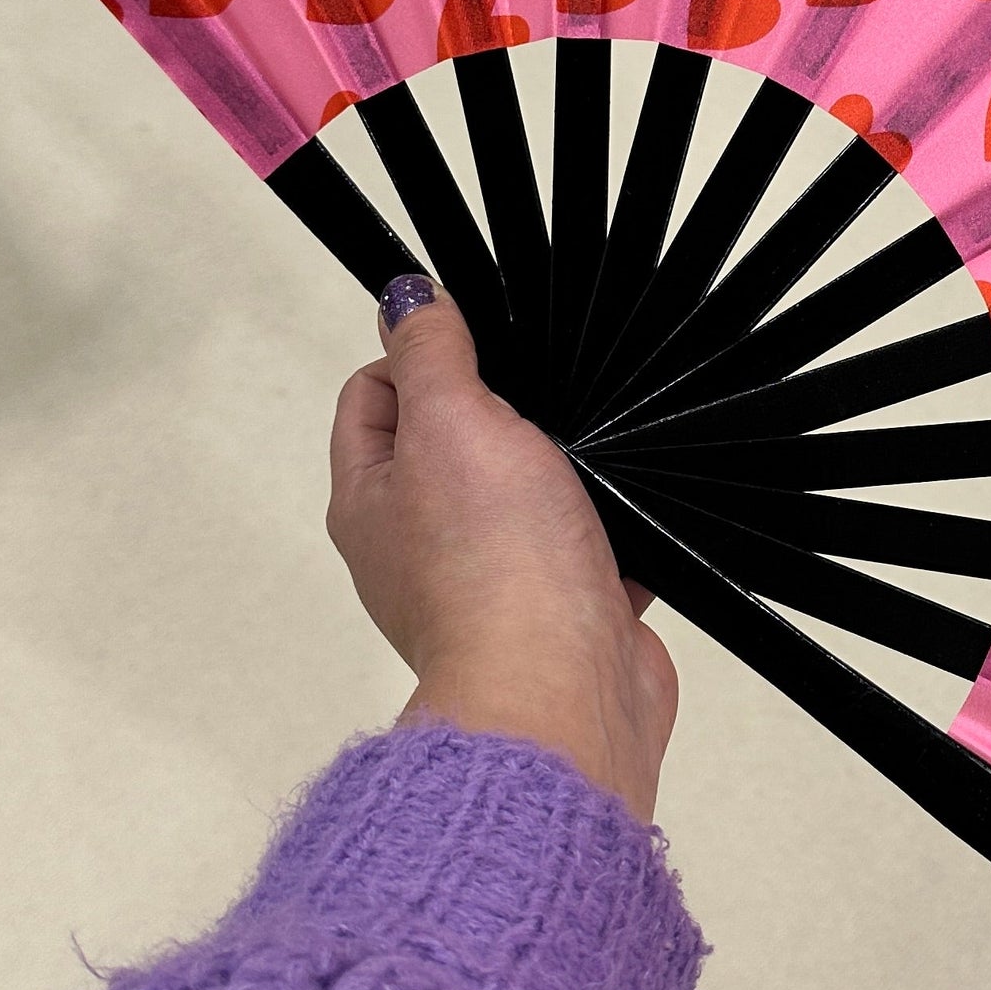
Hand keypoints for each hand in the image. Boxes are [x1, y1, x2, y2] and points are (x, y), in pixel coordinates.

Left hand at [326, 277, 678, 819]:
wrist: (563, 689)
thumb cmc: (495, 572)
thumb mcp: (452, 422)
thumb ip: (430, 354)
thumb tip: (408, 300)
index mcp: (369, 501)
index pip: (373, 397)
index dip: (420, 357)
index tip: (472, 346)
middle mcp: (416, 547)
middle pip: (454, 446)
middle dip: (504, 420)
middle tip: (532, 412)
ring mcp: (487, 584)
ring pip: (526, 501)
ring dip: (563, 484)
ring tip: (578, 477)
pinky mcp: (554, 616)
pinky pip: (585, 557)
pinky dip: (610, 543)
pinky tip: (621, 535)